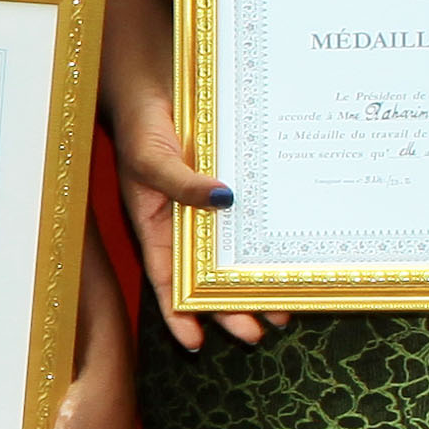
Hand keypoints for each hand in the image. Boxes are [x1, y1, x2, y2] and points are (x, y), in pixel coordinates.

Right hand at [109, 94, 276, 352]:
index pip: (165, 279)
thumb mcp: (154, 157)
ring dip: (254, 283)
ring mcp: (209, 209)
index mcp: (155, 225)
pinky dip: (265, 242)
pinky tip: (287, 257)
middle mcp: (183, 225)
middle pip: (206, 278)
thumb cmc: (141, 125)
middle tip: (260, 332)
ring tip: (283, 309)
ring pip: (232, 257)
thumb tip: (223, 199)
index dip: (178, 314)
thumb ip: (183, 182)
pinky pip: (250, 223)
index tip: (196, 344)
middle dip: (230, 309)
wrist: (157, 84)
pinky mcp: (232, 189)